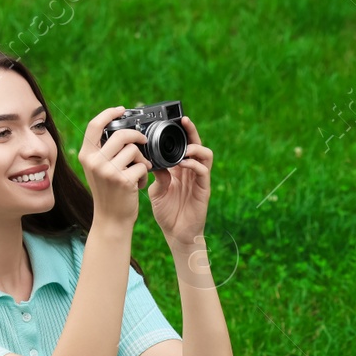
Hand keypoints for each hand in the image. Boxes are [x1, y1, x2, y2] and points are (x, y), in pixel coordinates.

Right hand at [79, 106, 150, 228]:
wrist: (111, 219)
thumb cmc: (108, 192)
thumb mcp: (98, 169)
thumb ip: (103, 150)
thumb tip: (120, 127)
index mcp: (86, 155)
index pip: (95, 125)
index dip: (109, 113)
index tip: (122, 110)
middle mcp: (94, 162)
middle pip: (121, 134)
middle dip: (137, 136)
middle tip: (143, 141)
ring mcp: (108, 171)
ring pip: (134, 150)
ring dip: (142, 159)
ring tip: (139, 170)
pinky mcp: (123, 180)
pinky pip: (143, 166)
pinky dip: (144, 173)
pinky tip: (138, 183)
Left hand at [147, 116, 211, 245]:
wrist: (176, 234)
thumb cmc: (167, 213)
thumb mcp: (156, 190)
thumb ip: (156, 174)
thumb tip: (150, 159)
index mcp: (179, 169)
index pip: (182, 146)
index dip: (180, 133)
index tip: (173, 120)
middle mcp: (191, 171)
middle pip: (196, 145)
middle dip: (191, 132)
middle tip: (184, 121)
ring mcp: (198, 180)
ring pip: (205, 155)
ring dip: (196, 148)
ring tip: (186, 147)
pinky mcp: (204, 190)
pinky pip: (203, 172)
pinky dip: (194, 165)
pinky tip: (184, 164)